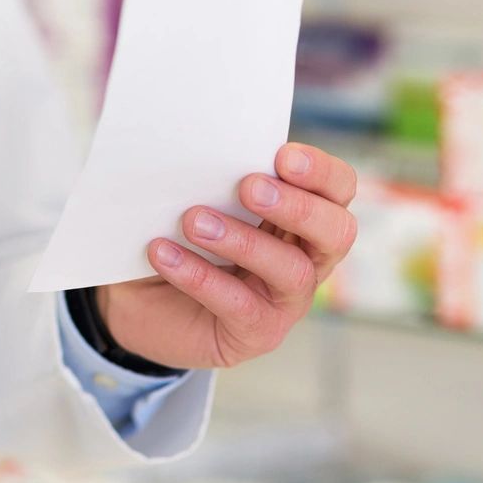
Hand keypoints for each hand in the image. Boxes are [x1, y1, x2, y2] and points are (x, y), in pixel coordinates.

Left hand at [99, 143, 357, 369]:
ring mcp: (287, 300)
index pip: (338, 188)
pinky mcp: (258, 333)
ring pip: (291, 270)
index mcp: (302, 216)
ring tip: (194, 221)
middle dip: (297, 206)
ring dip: (244, 241)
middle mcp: (308, 258)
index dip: (321, 171)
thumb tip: (192, 150)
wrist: (143, 304)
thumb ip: (211, 179)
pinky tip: (164, 254)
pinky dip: (200, 277)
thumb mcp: (195, 203)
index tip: (282, 156)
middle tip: (249, 187)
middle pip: (336, 232)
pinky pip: (239, 305)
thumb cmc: (179, 239)